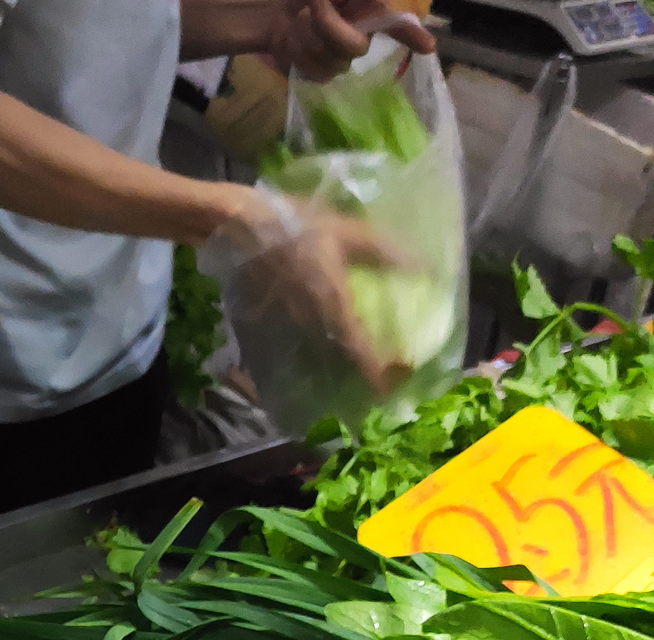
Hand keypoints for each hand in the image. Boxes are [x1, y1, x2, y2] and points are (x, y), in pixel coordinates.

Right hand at [211, 188, 408, 392]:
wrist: (239, 226)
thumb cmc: (297, 226)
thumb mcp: (348, 231)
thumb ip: (385, 252)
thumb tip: (425, 266)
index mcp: (334, 307)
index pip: (360, 352)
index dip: (375, 375)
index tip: (388, 390)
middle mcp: (310, 327)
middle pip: (336, 366)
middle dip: (353, 380)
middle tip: (369, 388)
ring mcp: (285, 330)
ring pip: (312, 363)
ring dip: (328, 375)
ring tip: (341, 381)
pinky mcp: (265, 327)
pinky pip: (288, 353)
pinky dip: (300, 364)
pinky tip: (305, 361)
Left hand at [269, 0, 435, 79]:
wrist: (271, 9)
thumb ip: (366, 1)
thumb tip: (379, 3)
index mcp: (370, 11)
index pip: (399, 25)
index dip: (413, 35)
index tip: (428, 46)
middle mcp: (361, 35)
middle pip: (356, 48)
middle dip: (328, 24)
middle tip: (313, 2)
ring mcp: (339, 58)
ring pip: (331, 62)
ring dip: (306, 34)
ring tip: (297, 17)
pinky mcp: (318, 72)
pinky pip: (313, 73)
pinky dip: (295, 51)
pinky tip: (290, 37)